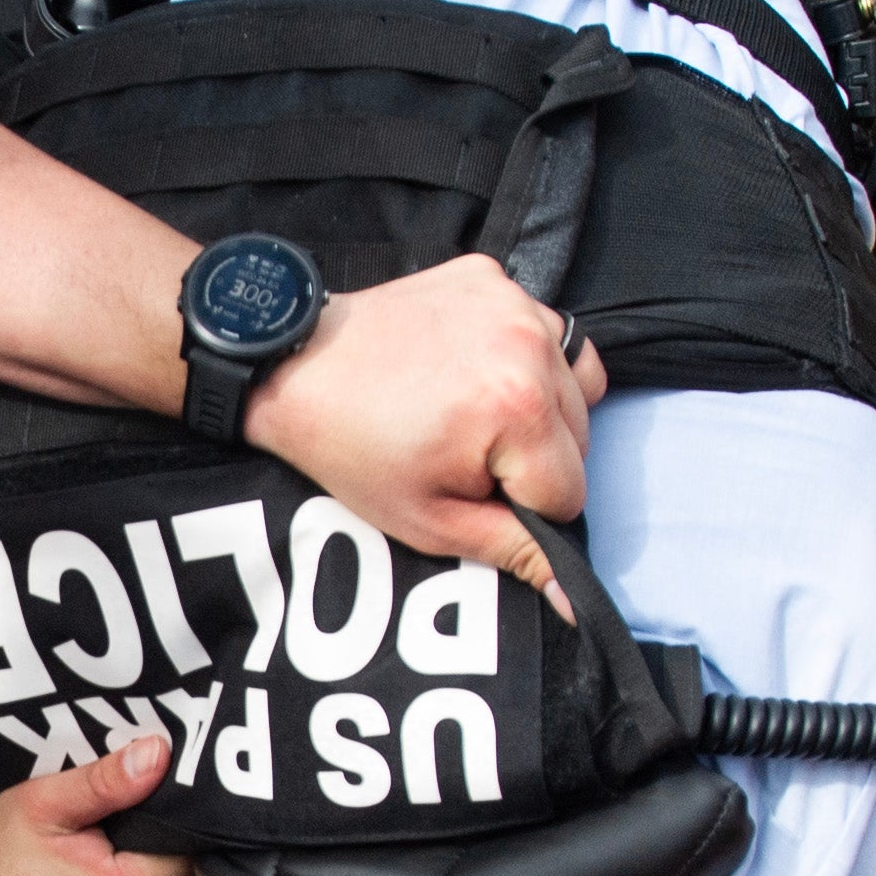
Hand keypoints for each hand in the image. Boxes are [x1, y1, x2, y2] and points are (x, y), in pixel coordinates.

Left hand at [242, 254, 605, 610]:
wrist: (294, 367)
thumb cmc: (354, 447)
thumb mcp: (431, 520)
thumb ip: (512, 552)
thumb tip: (574, 599)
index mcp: (519, 409)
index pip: (571, 491)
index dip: (525, 509)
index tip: (474, 492)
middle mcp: (530, 345)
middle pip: (581, 437)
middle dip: (533, 459)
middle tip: (464, 454)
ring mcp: (513, 302)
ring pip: (575, 383)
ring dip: (542, 410)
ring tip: (475, 416)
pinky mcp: (493, 276)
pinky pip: (545, 330)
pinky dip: (524, 358)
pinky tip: (474, 373)